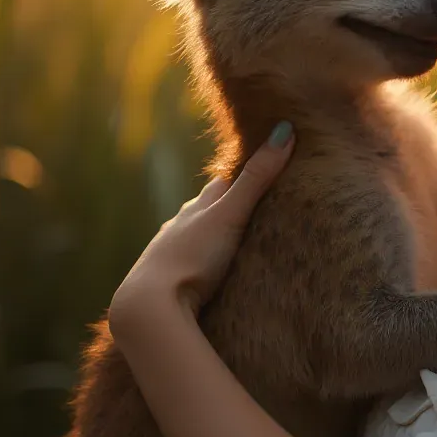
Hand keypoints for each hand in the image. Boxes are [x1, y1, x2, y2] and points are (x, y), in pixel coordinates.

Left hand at [109, 122, 295, 331]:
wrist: (151, 306)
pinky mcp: (166, 283)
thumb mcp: (231, 215)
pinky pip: (187, 267)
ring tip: (230, 241)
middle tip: (249, 204)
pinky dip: (199, 263)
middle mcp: (178, 227)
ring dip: (209, 237)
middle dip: (224, 206)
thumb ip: (257, 178)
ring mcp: (168, 255)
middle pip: (204, 209)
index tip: (259, 168)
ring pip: (192, 237)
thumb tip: (285, 130)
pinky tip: (205, 274)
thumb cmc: (193, 256)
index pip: (220, 184)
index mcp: (196, 208)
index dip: (239, 176)